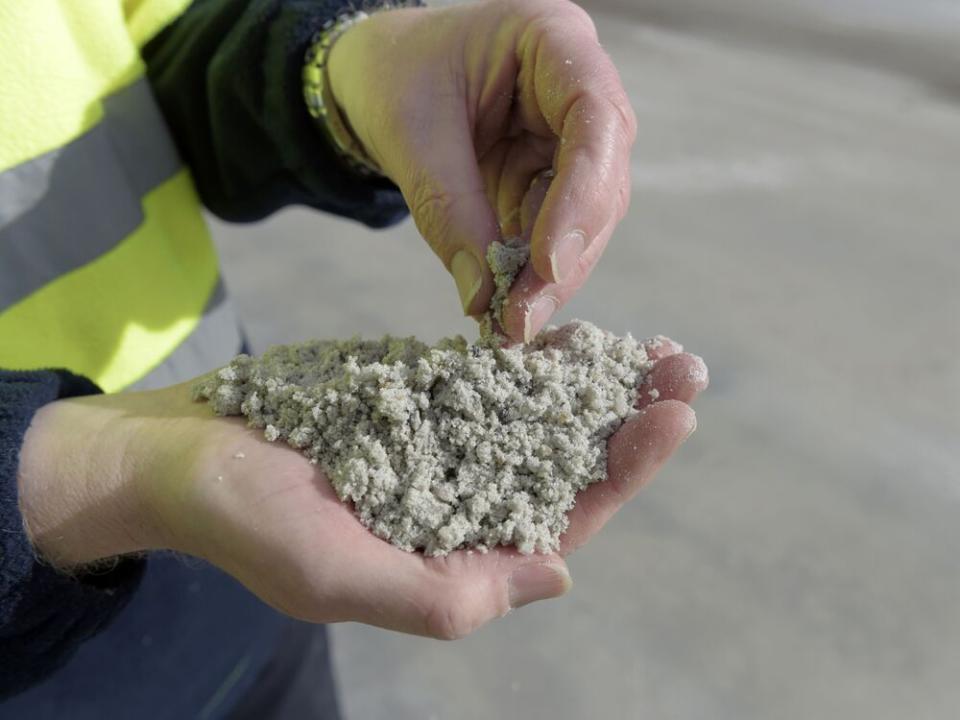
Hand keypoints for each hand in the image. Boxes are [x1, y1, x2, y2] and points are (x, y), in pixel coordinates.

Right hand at [17, 343, 704, 639]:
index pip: (564, 519)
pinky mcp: (419, 403)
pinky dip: (534, 359)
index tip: (671, 415)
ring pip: (540, 418)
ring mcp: (445, 448)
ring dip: (596, 382)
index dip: (625, 472)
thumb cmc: (249, 523)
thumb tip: (559, 575)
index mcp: (458, 557)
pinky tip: (575, 330)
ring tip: (652, 344)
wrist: (182, 456)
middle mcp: (464, 503)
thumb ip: (446, 593)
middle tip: (686, 366)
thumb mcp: (339, 577)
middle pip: (568, 463)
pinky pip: (492, 382)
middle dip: (628, 418)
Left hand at [327, 0, 635, 341]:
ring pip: (584, 219)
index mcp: (552, 38)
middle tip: (522, 320)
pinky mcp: (547, 177)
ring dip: (549, 278)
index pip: (596, 120)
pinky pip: (551, 232)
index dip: (582, 197)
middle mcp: (576, 88)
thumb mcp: (410, 134)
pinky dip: (530, 275)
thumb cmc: (391, 75)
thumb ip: (449, 211)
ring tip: (511, 325)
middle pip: (600, 181)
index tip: (549, 263)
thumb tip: (484, 299)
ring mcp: (567, 137)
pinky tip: (507, 309)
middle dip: (563, 258)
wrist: (373, 74)